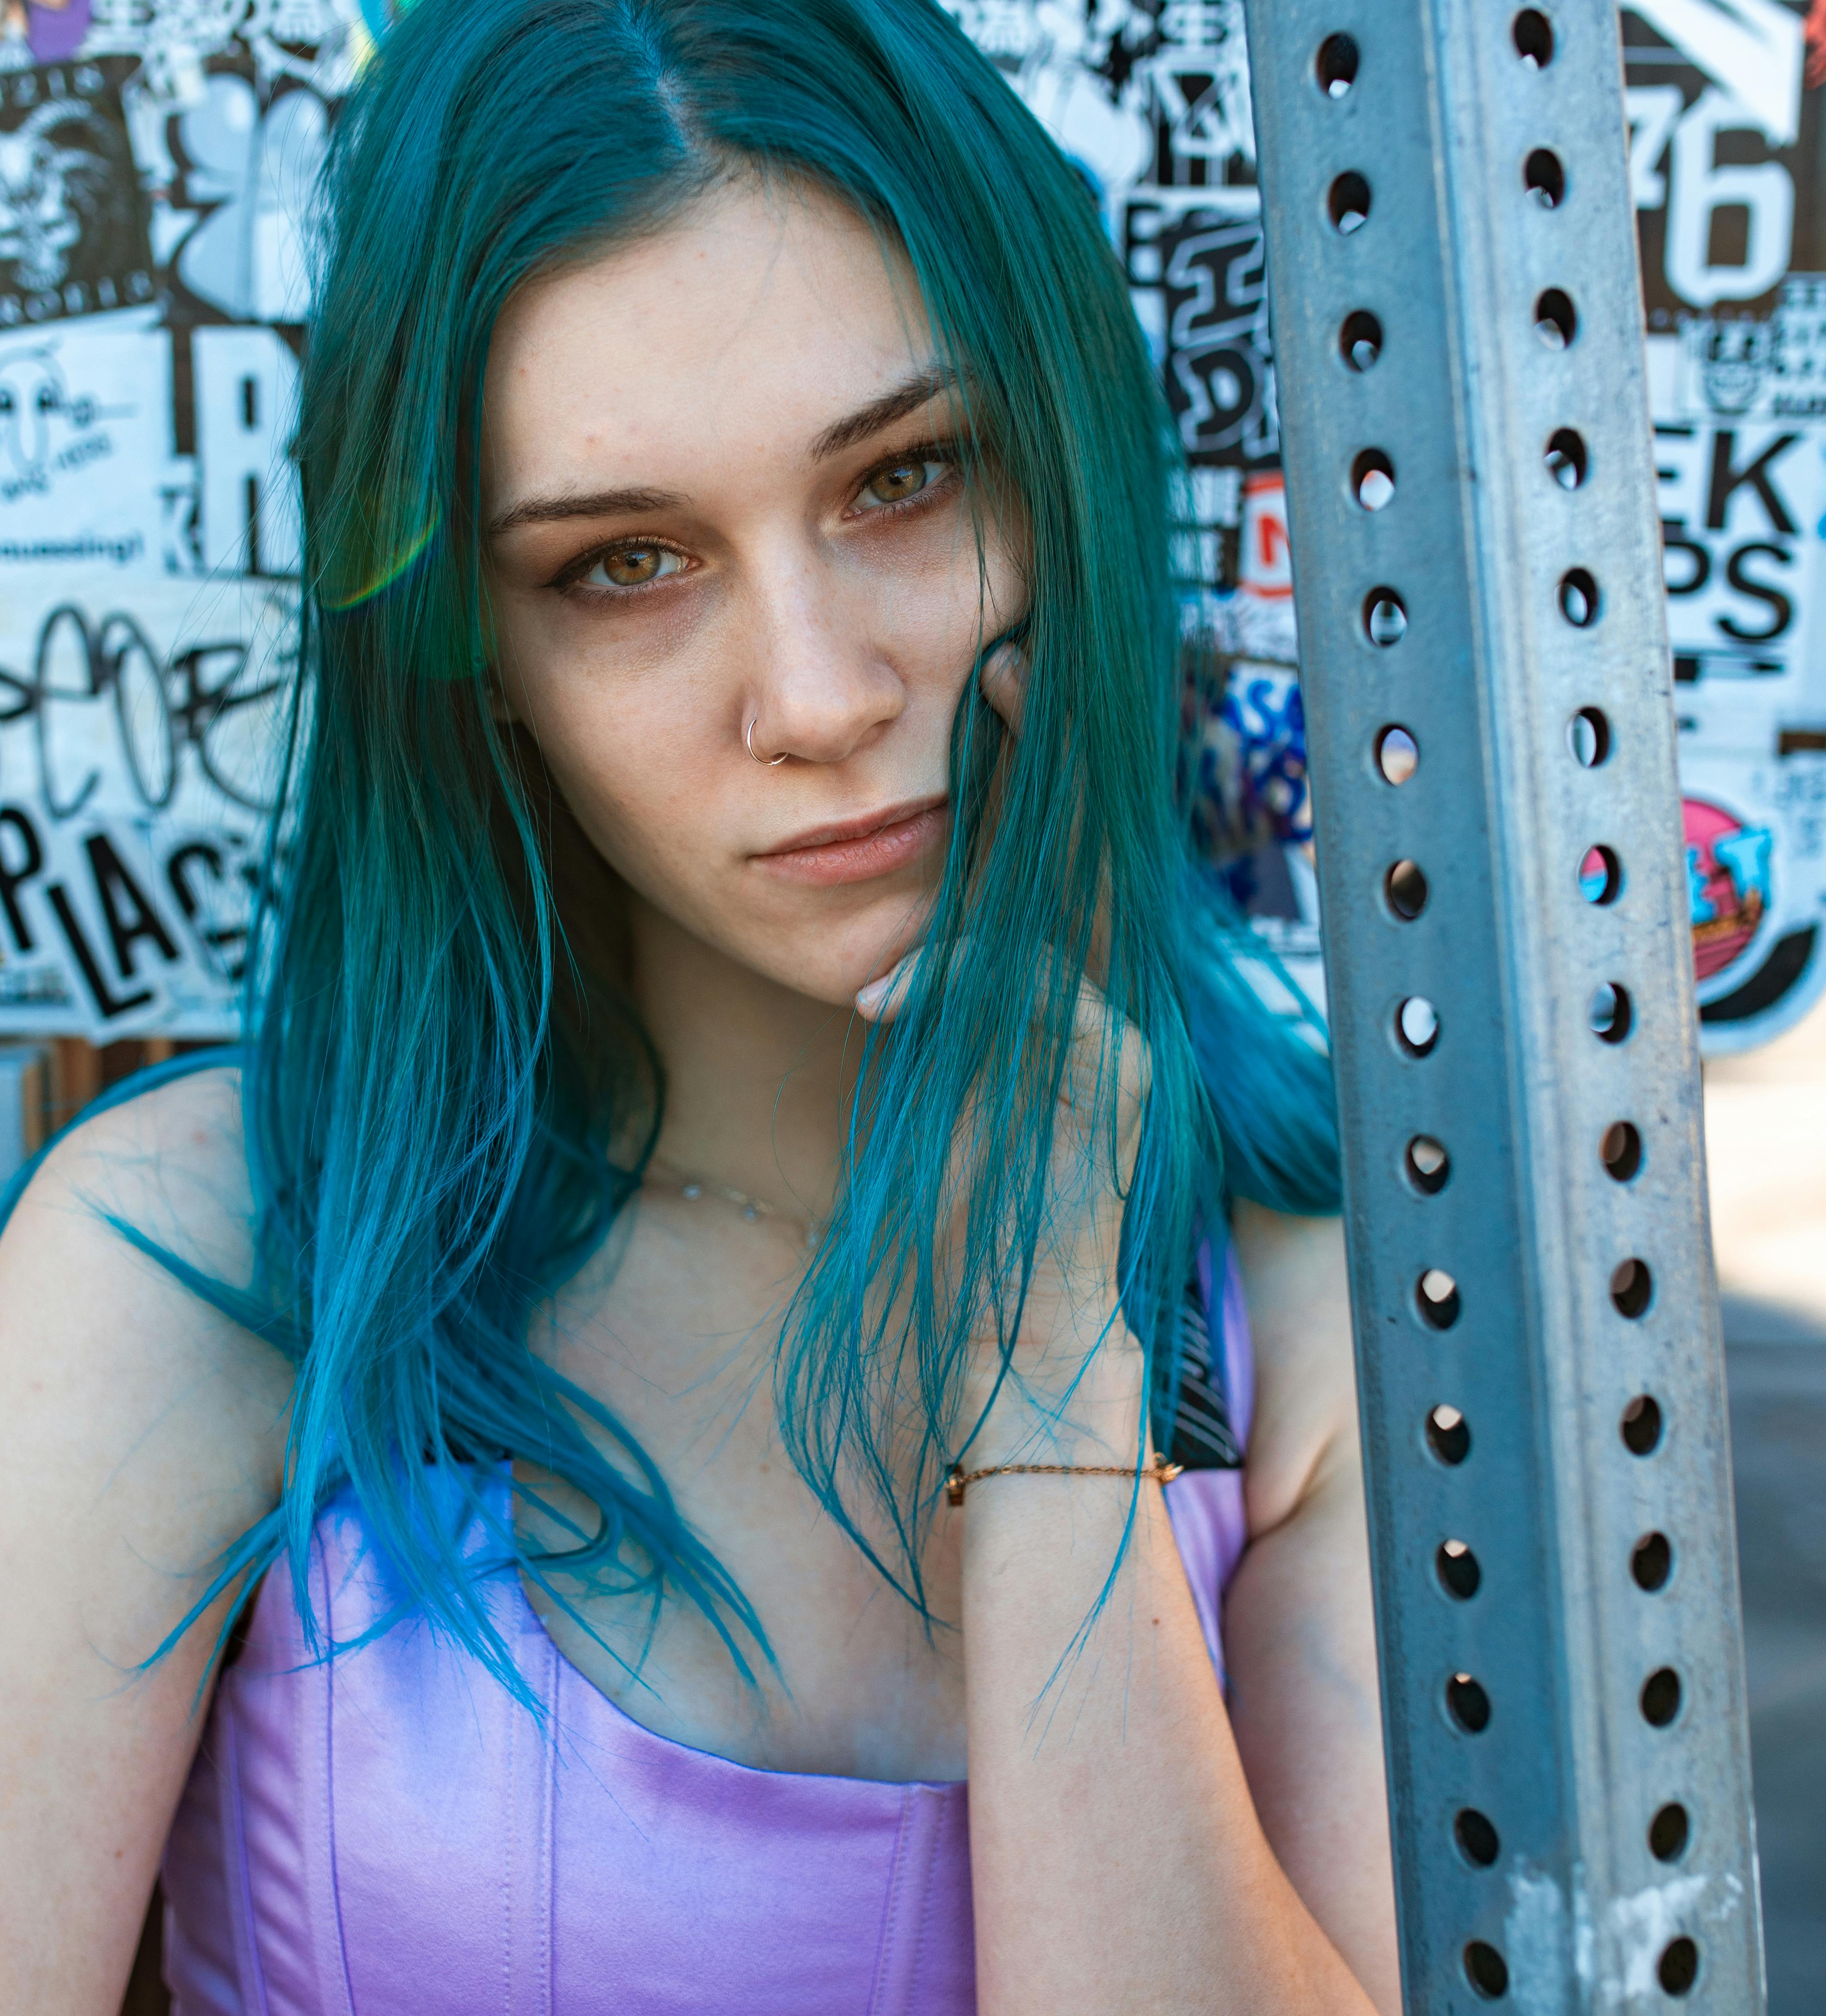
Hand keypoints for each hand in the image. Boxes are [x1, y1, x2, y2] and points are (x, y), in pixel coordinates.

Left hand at [853, 641, 1146, 1455]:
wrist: (1036, 1356)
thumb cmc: (988, 1223)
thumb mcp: (961, 1086)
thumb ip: (957, 1006)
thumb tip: (909, 935)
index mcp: (1086, 1004)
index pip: (1072, 864)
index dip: (1040, 771)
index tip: (997, 674)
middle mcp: (1122, 1015)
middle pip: (1094, 858)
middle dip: (1052, 757)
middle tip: (1003, 658)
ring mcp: (1127, 1056)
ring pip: (1081, 914)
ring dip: (1010, 838)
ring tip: (976, 744)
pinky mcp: (1111, 1110)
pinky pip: (1043, 1019)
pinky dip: (963, 991)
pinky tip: (888, 990)